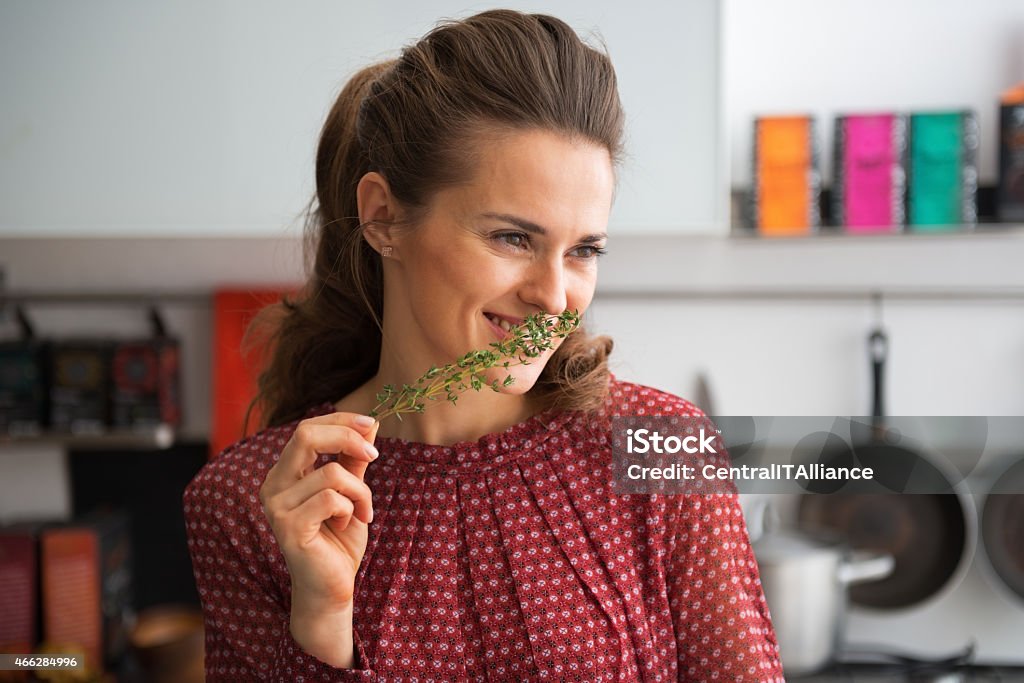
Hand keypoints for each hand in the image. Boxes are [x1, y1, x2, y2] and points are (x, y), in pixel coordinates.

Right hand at [259, 412, 378, 613]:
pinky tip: (349, 525)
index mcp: (284, 473)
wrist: (332, 586)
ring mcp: (276, 507)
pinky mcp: (289, 527)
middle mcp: (273, 485)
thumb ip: (354, 459)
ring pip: (331, 472)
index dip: (341, 421)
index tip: (372, 424)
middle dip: (348, 437)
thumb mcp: (352, 491)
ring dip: (360, 491)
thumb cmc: (339, 540)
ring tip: (363, 511)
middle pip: (306, 435)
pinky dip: (351, 509)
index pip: (307, 428)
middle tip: (375, 455)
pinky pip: (331, 499)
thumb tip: (371, 423)